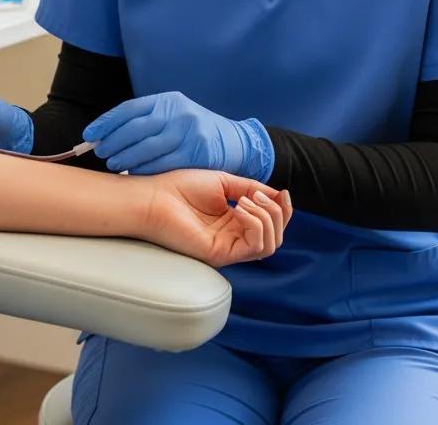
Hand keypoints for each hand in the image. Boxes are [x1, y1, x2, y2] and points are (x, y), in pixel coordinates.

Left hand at [83, 92, 272, 179]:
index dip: (107, 122)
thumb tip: (106, 134)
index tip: (90, 134)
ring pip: (148, 147)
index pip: (130, 109)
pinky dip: (146, 169)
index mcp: (167, 100)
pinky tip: (134, 173)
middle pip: (136, 127)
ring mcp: (189, 131)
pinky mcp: (198, 152)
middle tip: (100, 152)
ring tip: (113, 164)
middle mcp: (177, 112)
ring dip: (126, 157)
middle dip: (113, 141)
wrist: (235, 142)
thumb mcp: (173, 115)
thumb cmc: (194, 131)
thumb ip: (146, 121)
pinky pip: (164, 163)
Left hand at [144, 170, 291, 267]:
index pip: (271, 223)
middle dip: (277, 213)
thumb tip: (278, 195)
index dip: (282, 209)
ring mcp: (229, 247)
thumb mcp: (224, 182)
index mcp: (234, 221)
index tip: (282, 193)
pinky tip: (239, 209)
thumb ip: (251, 189)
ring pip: (270, 244)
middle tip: (257, 196)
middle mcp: (234, 237)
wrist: (155, 198)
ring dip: (268, 218)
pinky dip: (256, 225)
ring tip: (245, 201)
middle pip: (276, 236)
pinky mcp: (222, 254)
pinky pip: (255, 247)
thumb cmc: (180, 188)